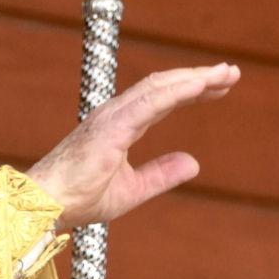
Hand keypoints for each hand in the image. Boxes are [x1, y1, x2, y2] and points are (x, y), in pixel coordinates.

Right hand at [26, 64, 238, 227]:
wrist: (47, 206)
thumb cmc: (78, 198)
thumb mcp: (132, 189)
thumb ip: (161, 174)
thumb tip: (193, 162)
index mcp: (119, 125)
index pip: (162, 99)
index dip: (192, 91)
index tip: (219, 87)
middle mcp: (116, 114)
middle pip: (164, 85)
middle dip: (199, 78)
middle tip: (231, 73)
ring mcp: (112, 117)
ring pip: (159, 87)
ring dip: (194, 78)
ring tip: (225, 74)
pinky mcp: (111, 128)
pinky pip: (149, 104)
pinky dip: (176, 92)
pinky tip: (200, 86)